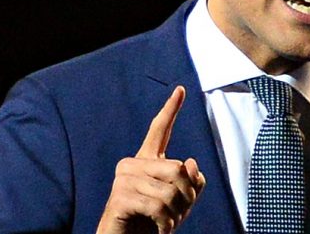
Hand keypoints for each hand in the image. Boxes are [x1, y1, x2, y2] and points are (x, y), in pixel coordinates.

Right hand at [96, 86, 206, 233]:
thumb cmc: (154, 222)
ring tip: (165, 222)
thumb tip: (190, 162)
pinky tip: (159, 228)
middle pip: (178, 169)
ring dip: (175, 214)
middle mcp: (132, 164)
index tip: (180, 89)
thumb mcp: (181, 201)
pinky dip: (165, 223)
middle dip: (186, 197)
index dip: (171, 109)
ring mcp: (123, 179)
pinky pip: (157, 206)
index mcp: (147, 161)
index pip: (160, 130)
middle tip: (175, 214)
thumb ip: (191, 181)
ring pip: (170, 191)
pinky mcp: (119, 197)